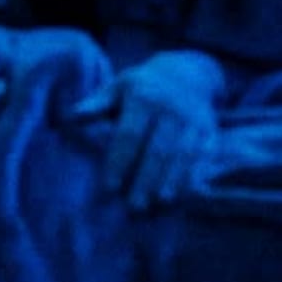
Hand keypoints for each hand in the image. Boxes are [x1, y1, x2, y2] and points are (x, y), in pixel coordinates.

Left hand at [100, 71, 217, 209]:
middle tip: (132, 208)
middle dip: (145, 180)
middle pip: (158, 150)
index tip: (108, 189)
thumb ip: (97, 104)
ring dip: (170, 184)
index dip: (119, 162)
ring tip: (156, 208)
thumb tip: (71, 117)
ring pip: (182, 157)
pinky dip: (191, 180)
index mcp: (144, 96)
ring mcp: (194, 120)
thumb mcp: (118, 87)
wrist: (187, 73)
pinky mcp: (210, 132)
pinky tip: (180, 199)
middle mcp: (172, 107)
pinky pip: (202, 159)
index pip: (129, 134)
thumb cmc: (143, 87)